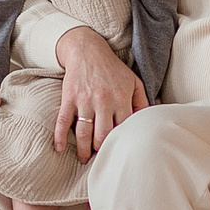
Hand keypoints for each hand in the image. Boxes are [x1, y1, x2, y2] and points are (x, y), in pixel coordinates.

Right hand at [52, 27, 148, 161]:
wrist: (88, 50)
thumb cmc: (113, 69)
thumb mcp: (134, 82)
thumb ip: (143, 102)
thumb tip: (149, 121)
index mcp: (121, 99)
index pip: (122, 129)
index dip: (120, 142)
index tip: (118, 151)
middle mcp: (103, 101)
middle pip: (102, 135)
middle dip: (101, 150)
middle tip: (100, 157)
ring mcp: (84, 100)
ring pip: (84, 132)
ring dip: (83, 149)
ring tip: (84, 159)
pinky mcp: (69, 98)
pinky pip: (63, 120)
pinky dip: (60, 136)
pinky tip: (60, 148)